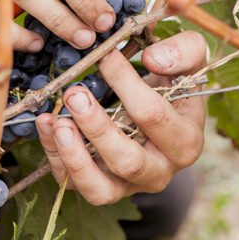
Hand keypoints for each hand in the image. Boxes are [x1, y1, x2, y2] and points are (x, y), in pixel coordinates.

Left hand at [35, 31, 206, 204]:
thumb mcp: (192, 59)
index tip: (104, 56)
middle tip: (75, 93)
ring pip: (100, 188)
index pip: (153, 116)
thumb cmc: (174, 82)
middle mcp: (160, 171)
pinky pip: (74, 184)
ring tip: (57, 122)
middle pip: (128, 161)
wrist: (164, 110)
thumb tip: (154, 59)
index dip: (126, 84)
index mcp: (186, 141)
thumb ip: (184, 51)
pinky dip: (56, 157)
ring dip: (74, 156)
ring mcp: (129, 185)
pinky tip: (47, 124)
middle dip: (97, 128)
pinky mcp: (102, 187)